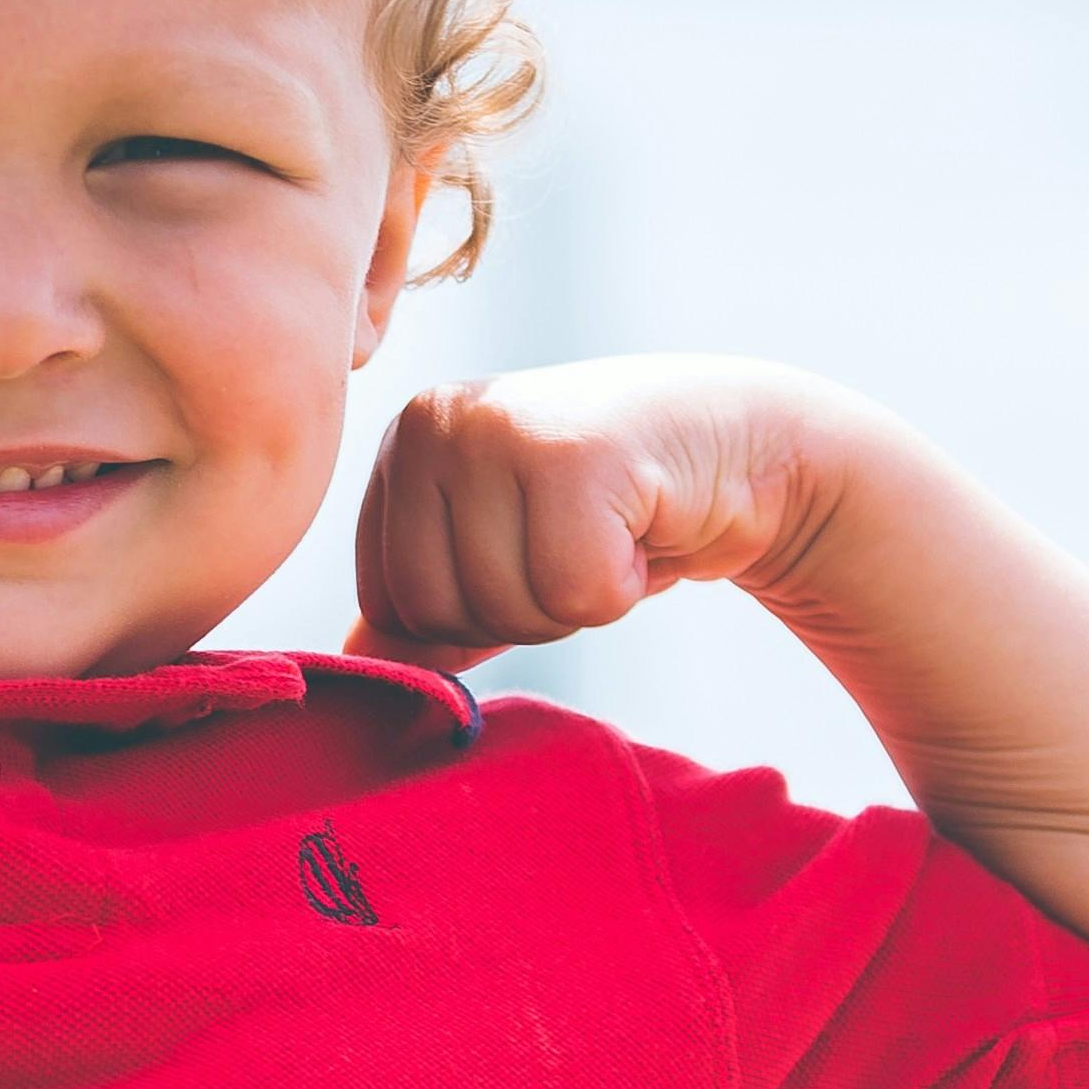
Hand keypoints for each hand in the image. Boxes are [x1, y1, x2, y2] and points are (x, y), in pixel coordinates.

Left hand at [347, 356, 861, 669]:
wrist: (743, 448)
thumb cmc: (613, 509)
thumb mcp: (502, 553)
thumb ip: (424, 605)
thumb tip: (346, 665)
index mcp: (405, 445)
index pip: (387, 605)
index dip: (470, 617)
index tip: (532, 554)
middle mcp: (436, 422)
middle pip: (437, 613)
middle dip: (523, 613)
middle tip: (580, 543)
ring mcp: (499, 430)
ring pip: (506, 608)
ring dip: (577, 600)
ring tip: (612, 531)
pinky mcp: (570, 454)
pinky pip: (573, 594)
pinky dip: (623, 587)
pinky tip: (644, 527)